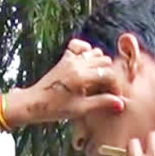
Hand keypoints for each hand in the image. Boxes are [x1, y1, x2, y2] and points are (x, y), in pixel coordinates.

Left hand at [9, 39, 123, 125]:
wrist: (33, 103)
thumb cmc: (55, 109)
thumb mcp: (80, 109)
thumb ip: (101, 102)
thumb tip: (121, 103)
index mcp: (81, 76)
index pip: (109, 75)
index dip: (115, 86)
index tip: (115, 96)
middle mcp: (77, 64)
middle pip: (105, 62)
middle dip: (109, 75)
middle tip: (107, 89)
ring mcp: (70, 59)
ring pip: (95, 53)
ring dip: (100, 64)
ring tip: (98, 79)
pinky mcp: (64, 59)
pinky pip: (79, 46)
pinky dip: (87, 50)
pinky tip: (88, 63)